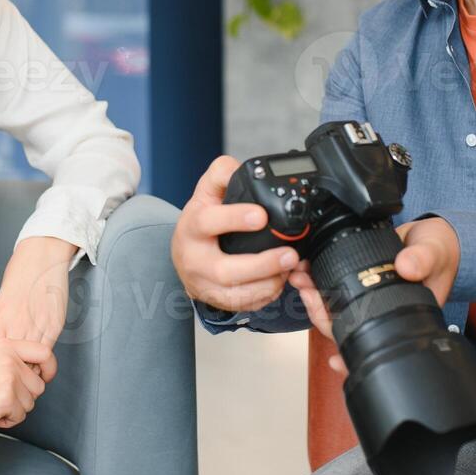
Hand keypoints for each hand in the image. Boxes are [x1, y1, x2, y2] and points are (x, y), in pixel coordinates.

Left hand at [0, 236, 73, 378]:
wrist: (40, 257)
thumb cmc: (20, 277)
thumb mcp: (4, 302)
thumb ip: (2, 324)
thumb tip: (2, 345)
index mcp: (0, 318)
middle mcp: (17, 324)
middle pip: (12, 361)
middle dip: (12, 373)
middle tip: (14, 380)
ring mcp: (36, 325)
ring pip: (30, 360)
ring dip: (29, 369)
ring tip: (28, 372)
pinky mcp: (53, 324)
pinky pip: (46, 351)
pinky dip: (43, 359)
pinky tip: (41, 361)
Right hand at [0, 312, 56, 429]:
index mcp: (6, 345)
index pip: (44, 353)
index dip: (49, 369)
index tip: (44, 378)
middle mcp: (10, 359)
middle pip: (38, 385)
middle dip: (23, 396)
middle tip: (2, 396)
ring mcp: (9, 379)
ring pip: (30, 403)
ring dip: (15, 410)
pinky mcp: (6, 399)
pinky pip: (20, 416)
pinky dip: (8, 420)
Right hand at [171, 156, 300, 313]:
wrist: (185, 252)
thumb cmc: (201, 220)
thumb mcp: (206, 191)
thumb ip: (223, 173)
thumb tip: (241, 169)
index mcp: (192, 227)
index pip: (208, 222)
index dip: (234, 219)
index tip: (261, 216)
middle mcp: (194, 259)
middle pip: (225, 271)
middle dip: (261, 265)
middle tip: (290, 254)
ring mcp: (204, 284)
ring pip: (235, 294)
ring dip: (267, 284)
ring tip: (289, 268)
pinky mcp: (216, 299)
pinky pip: (242, 305)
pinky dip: (264, 296)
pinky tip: (279, 281)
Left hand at [288, 217, 461, 376]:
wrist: (431, 237)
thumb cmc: (438, 252)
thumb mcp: (434, 252)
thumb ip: (422, 259)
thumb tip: (406, 267)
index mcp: (400, 317)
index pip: (372, 342)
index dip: (352, 353)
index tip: (334, 359)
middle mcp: (380, 313)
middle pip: (344, 327)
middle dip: (320, 312)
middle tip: (306, 289)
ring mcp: (368, 299)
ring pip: (335, 309)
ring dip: (314, 297)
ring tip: (300, 276)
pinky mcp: (358, 281)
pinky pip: (334, 290)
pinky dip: (318, 282)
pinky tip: (307, 271)